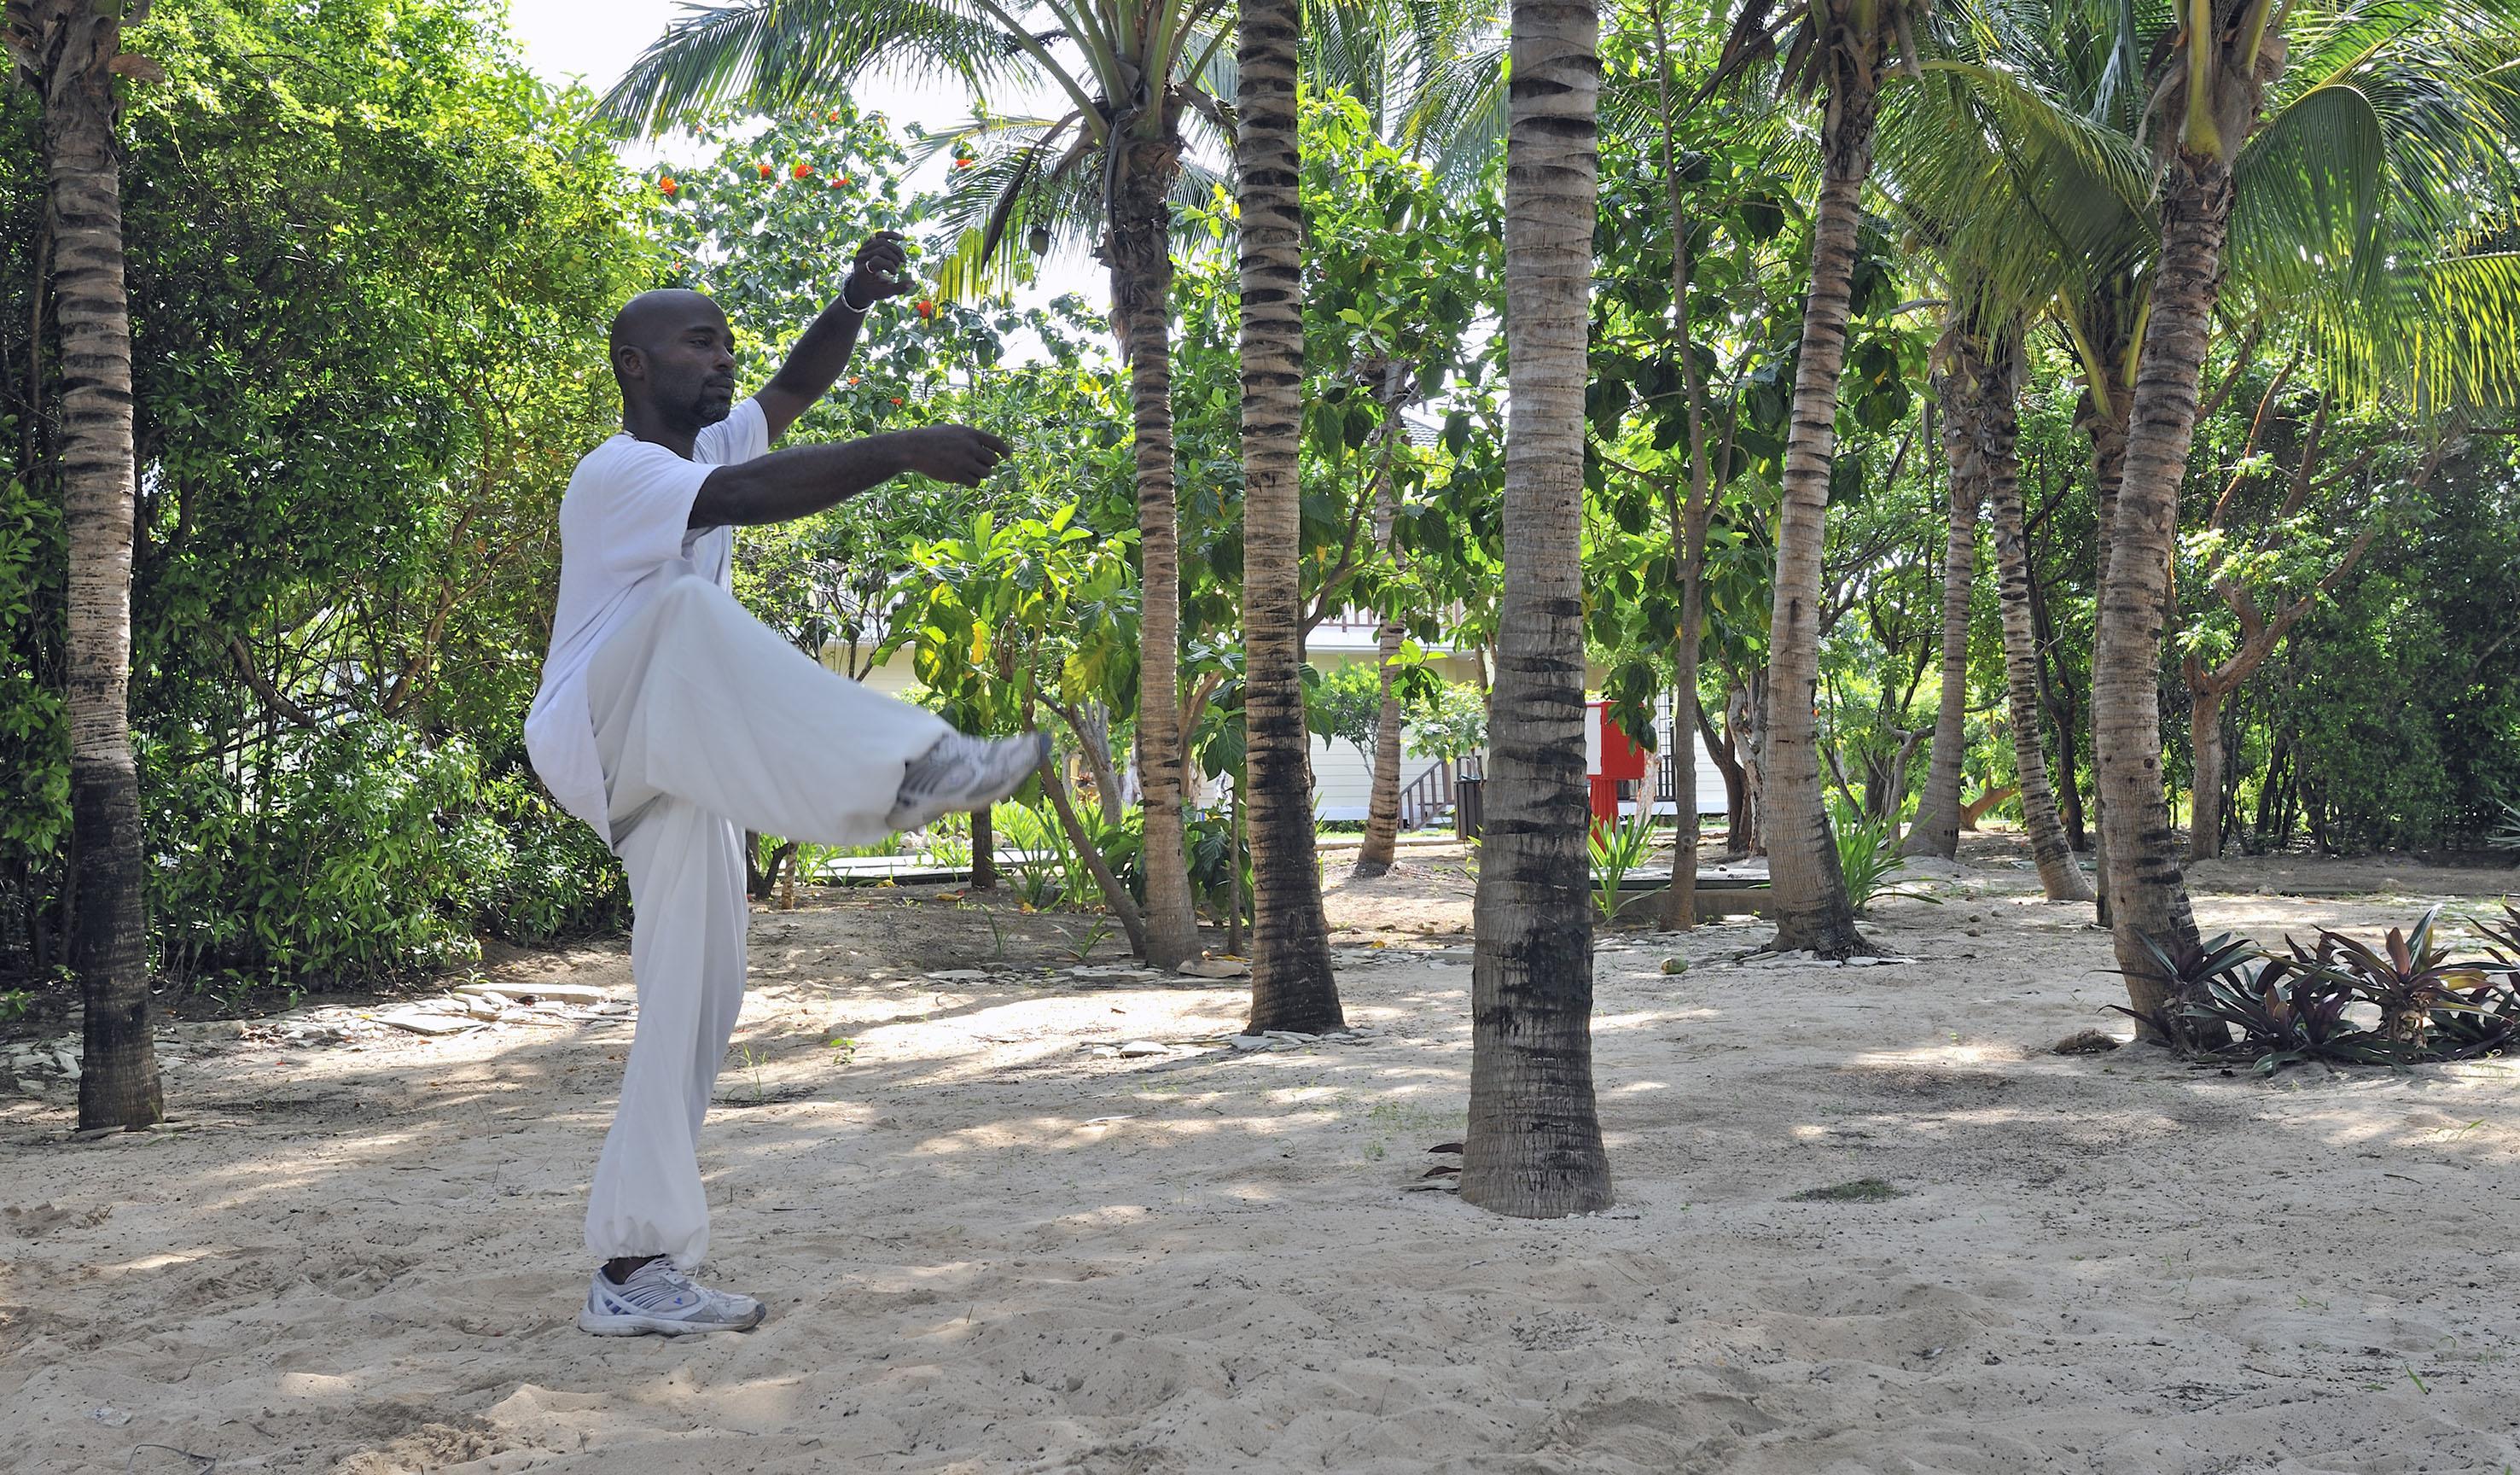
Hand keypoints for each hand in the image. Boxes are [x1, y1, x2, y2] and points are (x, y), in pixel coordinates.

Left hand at [845, 231, 914, 305]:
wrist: (861, 286)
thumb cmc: (874, 290)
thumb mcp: (886, 292)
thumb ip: (898, 288)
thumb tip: (913, 283)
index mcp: (862, 270)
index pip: (877, 260)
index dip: (889, 265)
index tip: (895, 273)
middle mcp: (861, 257)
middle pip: (881, 249)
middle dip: (894, 257)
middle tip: (901, 264)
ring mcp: (863, 249)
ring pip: (881, 240)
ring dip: (895, 249)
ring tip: (902, 258)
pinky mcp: (867, 244)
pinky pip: (879, 235)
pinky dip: (891, 235)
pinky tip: (902, 238)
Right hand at [895, 425, 1012, 486]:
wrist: (914, 448)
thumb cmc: (933, 438)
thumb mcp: (953, 430)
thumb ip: (971, 438)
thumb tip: (989, 448)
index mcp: (971, 433)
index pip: (996, 442)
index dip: (1004, 450)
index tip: (1007, 456)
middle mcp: (970, 447)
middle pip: (992, 461)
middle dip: (987, 464)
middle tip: (976, 464)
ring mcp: (965, 461)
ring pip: (986, 473)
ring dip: (979, 474)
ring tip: (967, 470)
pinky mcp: (958, 475)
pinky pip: (975, 483)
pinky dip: (972, 482)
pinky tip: (962, 478)